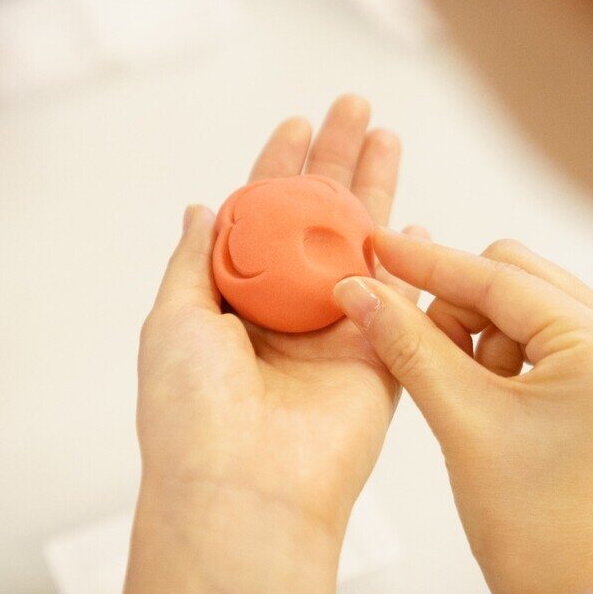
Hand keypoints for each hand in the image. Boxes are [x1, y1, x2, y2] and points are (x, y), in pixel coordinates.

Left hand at [137, 95, 424, 535]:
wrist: (244, 488)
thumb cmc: (193, 411)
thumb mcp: (173, 319)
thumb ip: (196, 260)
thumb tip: (202, 207)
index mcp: (233, 303)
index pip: (261, 218)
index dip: (277, 167)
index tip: (295, 123)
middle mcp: (286, 313)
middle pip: (318, 219)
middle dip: (335, 160)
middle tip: (353, 105)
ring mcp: (335, 333)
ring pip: (363, 245)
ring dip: (375, 189)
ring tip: (384, 132)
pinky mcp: (380, 359)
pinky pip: (402, 300)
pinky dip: (413, 261)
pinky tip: (419, 218)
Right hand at [333, 232, 592, 593]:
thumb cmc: (540, 532)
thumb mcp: (461, 424)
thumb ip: (409, 344)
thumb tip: (361, 291)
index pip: (499, 277)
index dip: (428, 264)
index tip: (377, 248)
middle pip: (515, 276)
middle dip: (457, 308)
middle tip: (422, 355)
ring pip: (525, 302)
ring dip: (479, 334)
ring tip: (465, 396)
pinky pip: (543, 332)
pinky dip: (501, 352)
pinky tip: (486, 396)